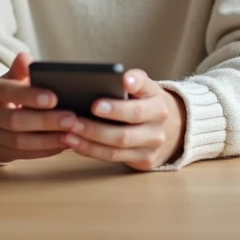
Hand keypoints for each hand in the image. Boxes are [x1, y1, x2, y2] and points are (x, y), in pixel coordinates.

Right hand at [0, 52, 76, 161]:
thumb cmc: (9, 91)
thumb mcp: (12, 77)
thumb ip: (20, 69)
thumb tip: (26, 58)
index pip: (7, 91)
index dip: (30, 96)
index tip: (54, 98)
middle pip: (14, 120)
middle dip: (45, 121)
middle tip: (72, 119)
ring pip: (19, 141)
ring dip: (48, 139)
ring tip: (71, 134)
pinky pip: (24, 154)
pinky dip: (45, 150)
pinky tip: (64, 144)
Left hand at [62, 69, 186, 170]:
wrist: (172, 128)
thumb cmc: (147, 103)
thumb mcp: (146, 88)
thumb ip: (133, 82)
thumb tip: (113, 78)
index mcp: (157, 102)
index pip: (144, 93)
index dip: (132, 88)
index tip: (121, 82)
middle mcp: (157, 126)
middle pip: (126, 129)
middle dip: (98, 125)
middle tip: (75, 119)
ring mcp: (151, 146)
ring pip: (117, 147)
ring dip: (89, 141)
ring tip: (68, 132)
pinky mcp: (144, 160)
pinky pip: (113, 158)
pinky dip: (92, 150)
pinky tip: (75, 143)